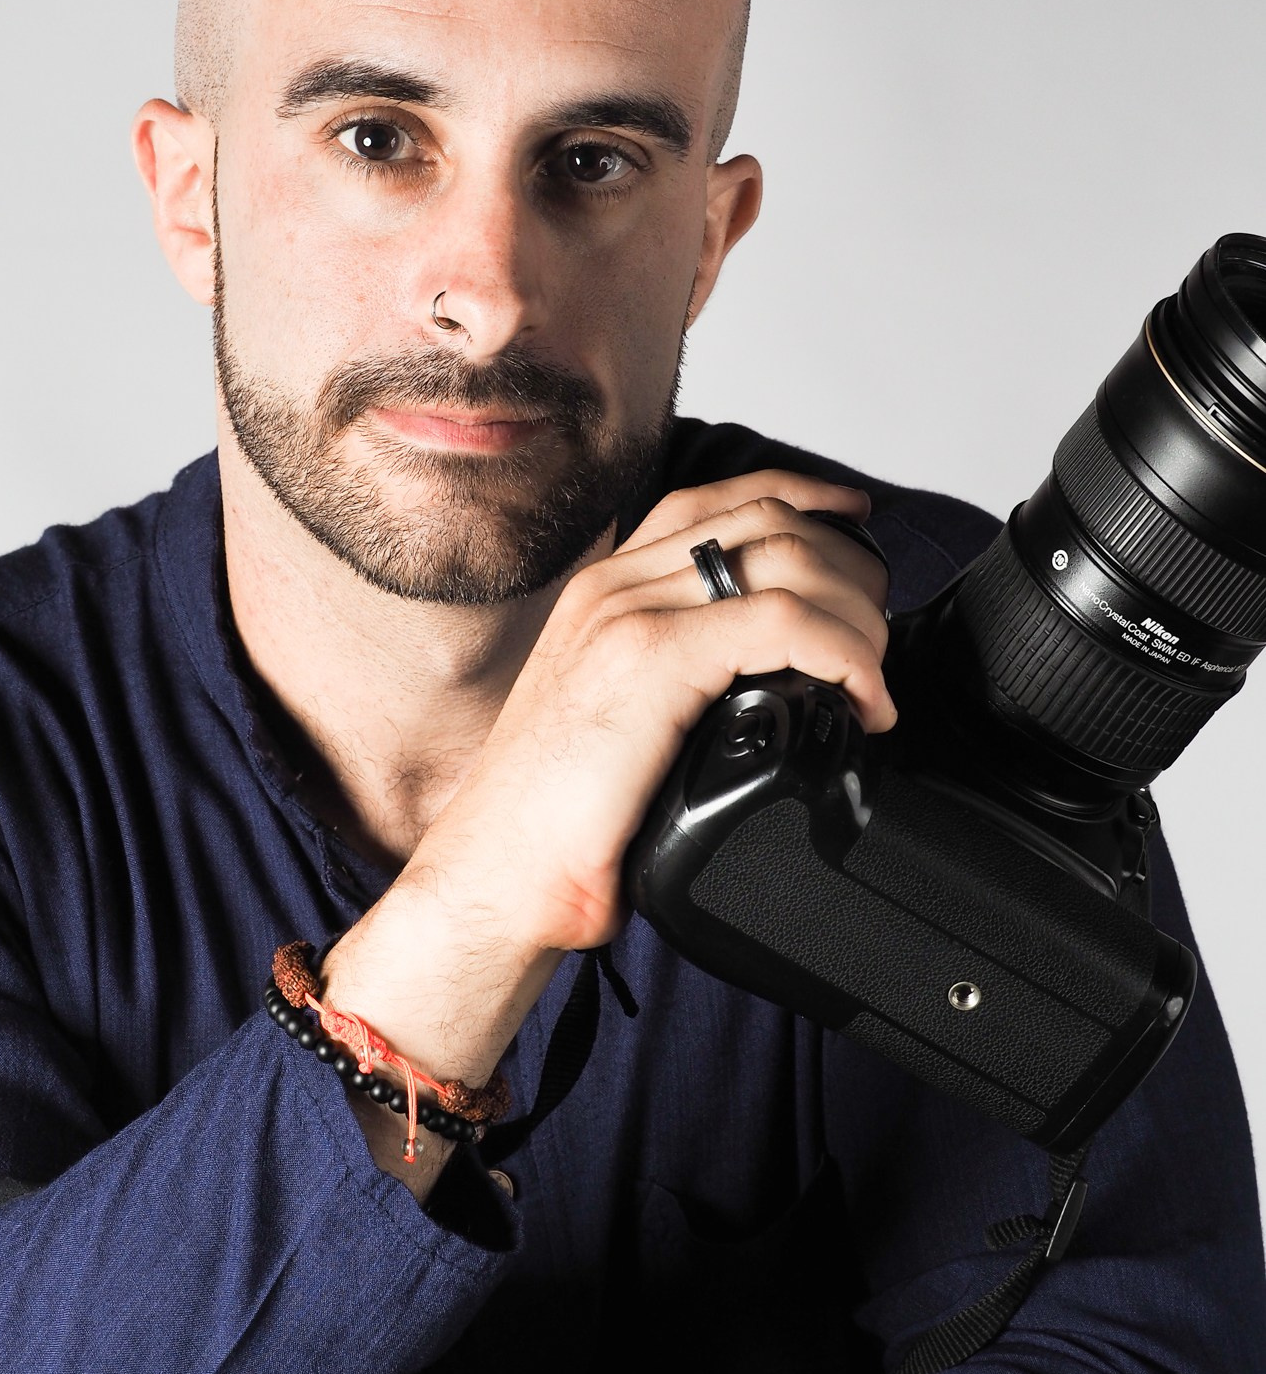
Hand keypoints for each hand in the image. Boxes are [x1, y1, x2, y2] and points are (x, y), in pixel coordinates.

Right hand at [321, 468, 890, 1170]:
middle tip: (878, 638)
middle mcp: (613, 585)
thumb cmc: (558, 826)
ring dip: (856, 612)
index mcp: (605, 591)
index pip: (718, 500)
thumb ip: (680, 685)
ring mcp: (629, 614)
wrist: (496, 876)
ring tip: (871, 677)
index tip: (858, 530)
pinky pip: (784, 620)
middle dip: (849, 566)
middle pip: (766, 516)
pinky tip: (859, 699)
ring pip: (786, 556)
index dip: (803, 497)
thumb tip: (773, 698)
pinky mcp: (651, 658)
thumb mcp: (623, 726)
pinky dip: (844, 653)